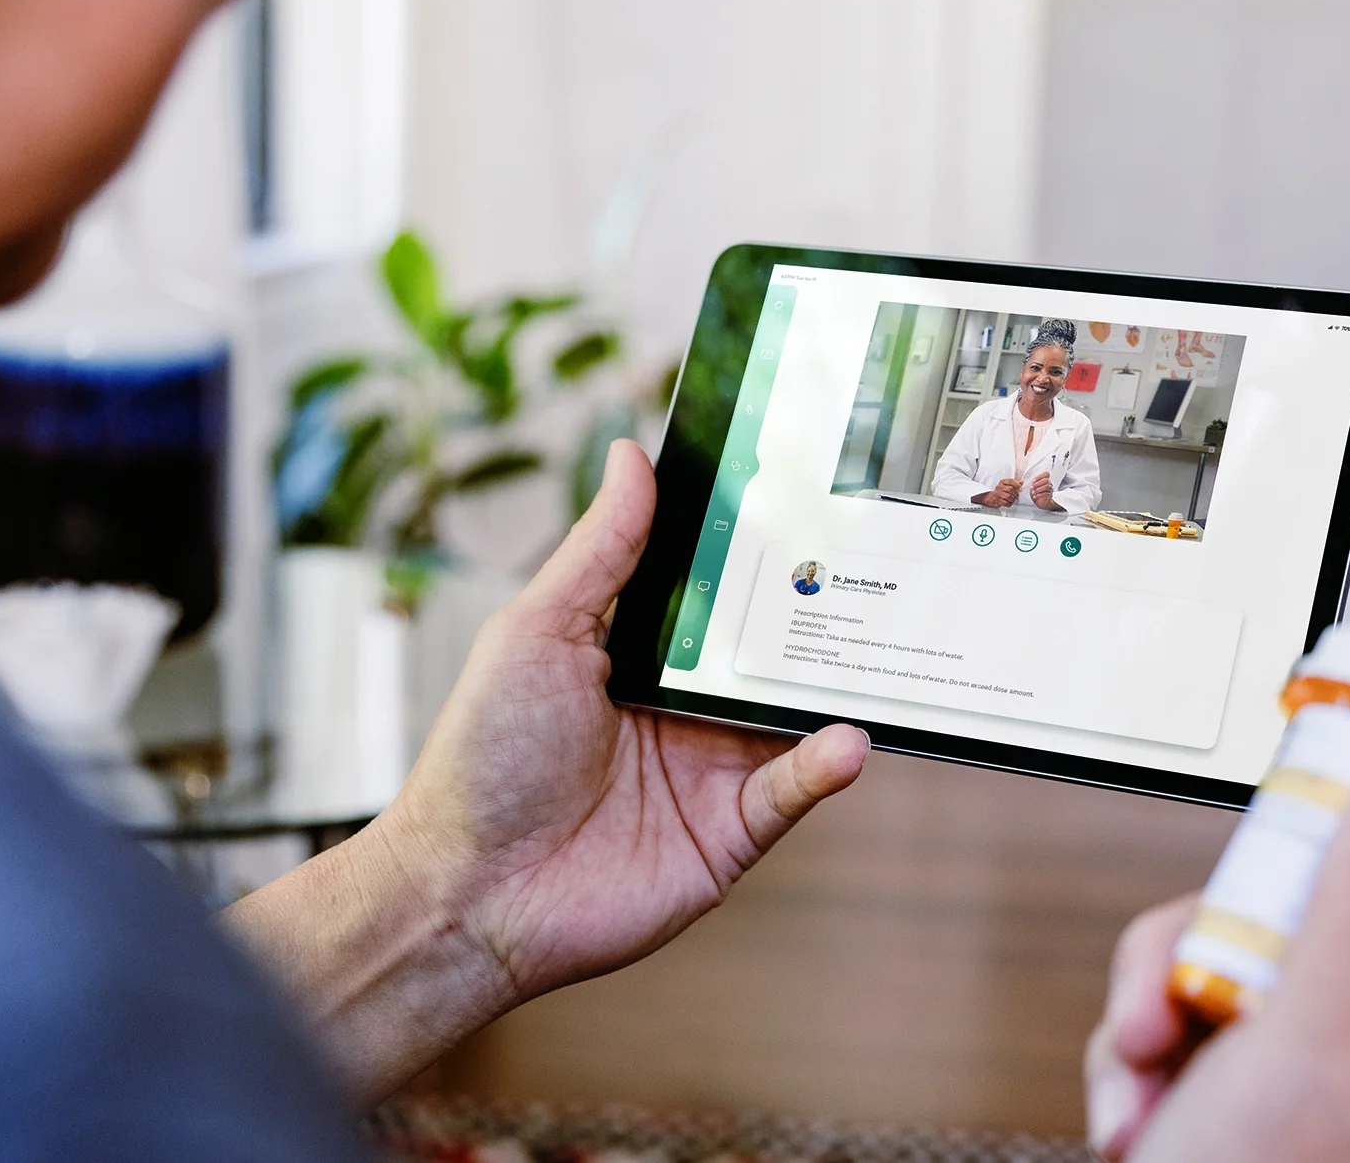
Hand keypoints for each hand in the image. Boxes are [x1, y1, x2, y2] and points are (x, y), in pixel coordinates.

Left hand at [227, 441, 868, 1100]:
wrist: (468, 894)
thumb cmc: (482, 758)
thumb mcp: (537, 631)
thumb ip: (601, 552)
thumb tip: (632, 455)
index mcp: (638, 653)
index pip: (714, 589)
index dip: (756, 546)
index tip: (810, 494)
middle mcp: (683, 707)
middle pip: (767, 647)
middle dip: (818, 608)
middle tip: (876, 559)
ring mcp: (710, 770)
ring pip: (792, 715)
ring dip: (836, 684)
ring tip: (881, 645)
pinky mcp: (728, 835)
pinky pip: (789, 792)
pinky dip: (822, 765)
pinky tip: (845, 739)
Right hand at [980, 478, 1022, 506]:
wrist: (990, 497)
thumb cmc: (1000, 491)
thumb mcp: (1007, 485)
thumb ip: (1015, 484)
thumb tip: (1021, 482)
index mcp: (1003, 482)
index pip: (1011, 481)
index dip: (1017, 485)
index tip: (1020, 489)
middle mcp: (1000, 487)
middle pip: (1010, 489)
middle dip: (1016, 494)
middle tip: (1016, 496)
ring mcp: (998, 494)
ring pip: (1009, 496)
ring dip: (1013, 499)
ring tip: (1012, 500)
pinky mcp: (997, 500)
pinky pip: (1005, 503)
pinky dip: (1009, 504)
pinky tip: (1009, 503)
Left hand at [1029, 471, 1057, 510]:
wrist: (1040, 502)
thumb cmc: (1036, 494)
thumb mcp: (1033, 487)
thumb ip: (1033, 483)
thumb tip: (1028, 481)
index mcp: (1044, 480)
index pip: (1046, 474)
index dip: (1040, 476)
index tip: (1034, 481)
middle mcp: (1048, 484)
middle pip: (1046, 480)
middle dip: (1038, 484)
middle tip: (1032, 487)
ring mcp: (1050, 489)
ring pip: (1047, 486)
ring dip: (1038, 489)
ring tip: (1033, 493)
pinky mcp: (1049, 495)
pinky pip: (1046, 493)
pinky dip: (1039, 495)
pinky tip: (1035, 496)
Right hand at [1085, 772, 1349, 1162]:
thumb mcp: (1315, 1045)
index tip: (1304, 795)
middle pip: (1313, 902)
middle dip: (1214, 931)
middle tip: (1190, 984)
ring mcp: (1315, 1086)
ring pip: (1230, 965)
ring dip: (1157, 1005)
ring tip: (1144, 1075)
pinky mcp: (1244, 1113)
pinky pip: (1187, 1038)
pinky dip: (1140, 1069)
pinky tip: (1136, 1122)